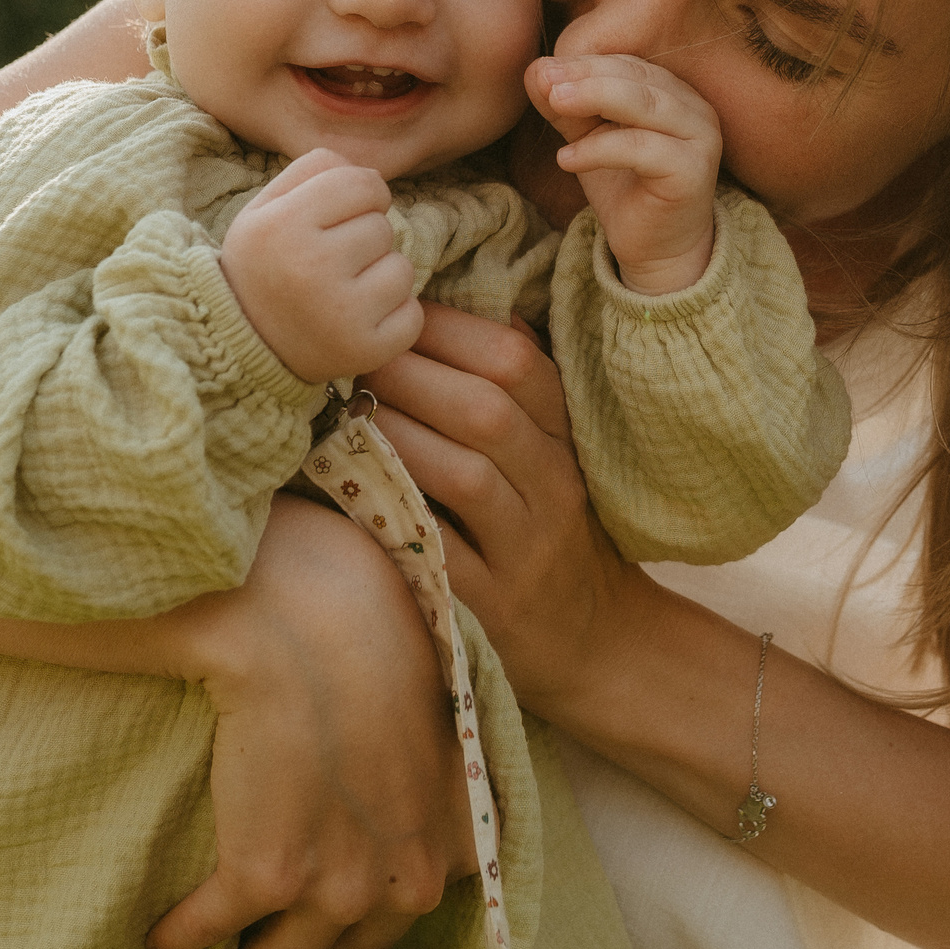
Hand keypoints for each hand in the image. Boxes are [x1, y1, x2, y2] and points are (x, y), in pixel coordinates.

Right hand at [146, 498, 476, 948]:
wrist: (319, 614)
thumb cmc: (377, 635)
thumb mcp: (434, 710)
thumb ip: (419, 764)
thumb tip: (391, 776)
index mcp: (455, 834)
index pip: (408, 908)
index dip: (364, 904)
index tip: (326, 892)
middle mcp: (409, 877)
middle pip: (350, 944)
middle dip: (313, 933)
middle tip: (273, 913)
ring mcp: (339, 885)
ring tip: (221, 928)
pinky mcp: (267, 876)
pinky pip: (209, 931)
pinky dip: (179, 934)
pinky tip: (162, 931)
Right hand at [220, 148, 421, 381]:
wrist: (244, 345)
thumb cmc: (265, 265)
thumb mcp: (265, 208)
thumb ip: (314, 171)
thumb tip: (373, 174)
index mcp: (283, 226)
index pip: (364, 183)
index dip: (362, 194)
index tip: (343, 216)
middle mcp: (311, 268)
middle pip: (383, 227)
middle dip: (365, 239)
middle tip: (330, 263)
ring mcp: (341, 314)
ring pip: (402, 269)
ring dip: (382, 276)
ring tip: (344, 291)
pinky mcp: (366, 350)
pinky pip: (412, 314)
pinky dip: (394, 315)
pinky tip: (358, 319)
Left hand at [359, 304, 652, 713]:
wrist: (596, 640)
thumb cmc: (552, 529)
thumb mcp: (552, 454)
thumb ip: (519, 390)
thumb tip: (465, 309)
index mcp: (566, 437)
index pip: (518, 363)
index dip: (452, 330)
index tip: (397, 314)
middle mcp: (555, 485)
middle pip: (488, 411)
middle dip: (414, 375)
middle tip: (359, 358)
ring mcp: (529, 548)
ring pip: (467, 476)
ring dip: (401, 436)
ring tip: (352, 414)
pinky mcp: (499, 604)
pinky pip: (442, 552)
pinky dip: (397, 517)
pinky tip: (356, 491)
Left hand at [525, 54, 720, 294]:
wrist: (656, 249)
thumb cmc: (625, 188)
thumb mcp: (589, 139)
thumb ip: (568, 108)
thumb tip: (536, 70)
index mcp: (674, 94)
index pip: (628, 65)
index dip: (585, 63)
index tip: (543, 69)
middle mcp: (696, 110)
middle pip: (637, 78)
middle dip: (587, 75)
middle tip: (546, 80)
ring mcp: (700, 139)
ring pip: (645, 105)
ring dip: (595, 98)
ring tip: (555, 102)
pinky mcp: (692, 172)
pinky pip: (643, 149)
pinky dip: (600, 149)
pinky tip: (566, 159)